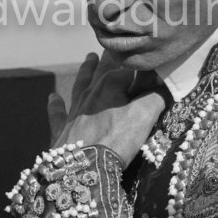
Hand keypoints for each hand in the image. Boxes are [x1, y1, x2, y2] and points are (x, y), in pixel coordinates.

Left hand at [48, 52, 166, 166]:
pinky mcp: (62, 129)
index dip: (142, 68)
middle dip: (109, 59)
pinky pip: (58, 113)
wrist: (83, 169)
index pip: (131, 70)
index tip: (150, 63)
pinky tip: (52, 97)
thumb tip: (165, 83)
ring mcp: (74, 110)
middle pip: (102, 72)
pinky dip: (55, 104)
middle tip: (112, 47)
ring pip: (81, 84)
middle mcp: (90, 93)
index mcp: (110, 85)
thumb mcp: (144, 116)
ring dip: (86, 71)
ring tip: (88, 58)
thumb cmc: (116, 140)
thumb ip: (156, 96)